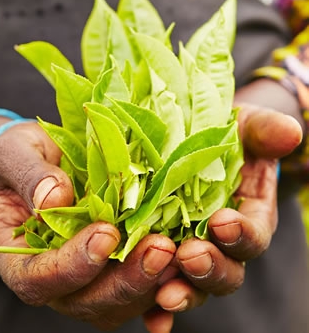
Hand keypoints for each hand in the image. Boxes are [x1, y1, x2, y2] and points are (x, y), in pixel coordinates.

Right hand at [0, 121, 180, 330]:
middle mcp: (51, 274)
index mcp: (17, 256)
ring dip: (149, 284)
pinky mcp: (108, 264)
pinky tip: (182, 276)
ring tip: (178, 253)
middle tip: (158, 248)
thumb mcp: (13, 154)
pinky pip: (134, 290)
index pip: (39, 279)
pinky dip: (160, 291)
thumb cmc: (15, 156)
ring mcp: (82, 274)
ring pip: (115, 301)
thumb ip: (29, 176)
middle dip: (124, 280)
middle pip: (85, 300)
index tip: (104, 234)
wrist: (34, 158)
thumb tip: (55, 198)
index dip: (72, 265)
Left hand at [148, 103, 301, 328]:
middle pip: (224, 271)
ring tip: (164, 294)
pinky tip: (151, 320)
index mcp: (245, 218)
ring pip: (191, 285)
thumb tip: (290, 133)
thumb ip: (266, 132)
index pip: (251, 236)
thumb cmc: (220, 137)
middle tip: (190, 256)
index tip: (223, 223)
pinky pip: (159, 289)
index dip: (241, 235)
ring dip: (181, 292)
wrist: (187, 144)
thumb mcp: (242, 127)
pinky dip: (156, 309)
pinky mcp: (159, 258)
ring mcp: (188, 253)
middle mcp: (219, 245)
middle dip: (209, 268)